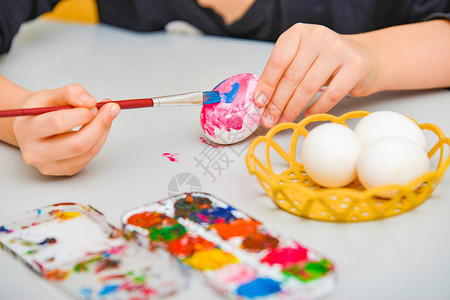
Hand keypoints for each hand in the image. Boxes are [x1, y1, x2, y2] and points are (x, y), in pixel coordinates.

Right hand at [13, 83, 119, 175]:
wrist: (34, 127)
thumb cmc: (41, 110)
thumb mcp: (50, 95)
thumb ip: (71, 93)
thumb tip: (90, 102)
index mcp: (26, 129)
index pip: (57, 123)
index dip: (81, 114)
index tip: (94, 104)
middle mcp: (35, 153)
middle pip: (76, 144)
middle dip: (99, 125)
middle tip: (111, 109)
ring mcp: (50, 166)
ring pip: (87, 152)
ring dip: (103, 131)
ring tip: (106, 115)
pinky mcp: (65, 171)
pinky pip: (90, 157)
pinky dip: (100, 140)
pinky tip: (99, 128)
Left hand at [254, 23, 379, 127]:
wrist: (365, 58)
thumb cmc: (326, 61)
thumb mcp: (302, 58)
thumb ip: (284, 72)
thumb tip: (262, 100)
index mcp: (299, 32)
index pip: (278, 61)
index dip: (266, 85)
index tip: (259, 103)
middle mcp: (318, 37)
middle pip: (291, 77)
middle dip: (277, 102)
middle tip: (270, 118)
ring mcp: (338, 50)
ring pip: (308, 87)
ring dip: (293, 108)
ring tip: (285, 119)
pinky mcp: (355, 67)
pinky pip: (330, 95)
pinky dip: (316, 109)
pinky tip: (307, 115)